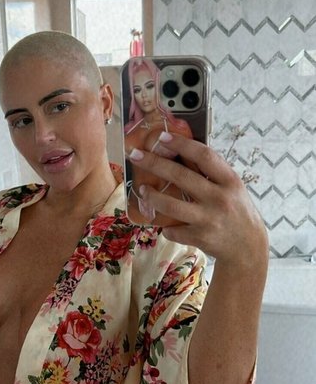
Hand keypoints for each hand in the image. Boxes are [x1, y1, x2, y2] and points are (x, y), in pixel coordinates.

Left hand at [128, 131, 267, 267]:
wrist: (248, 246)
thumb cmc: (236, 210)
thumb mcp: (231, 187)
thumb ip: (211, 173)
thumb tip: (180, 151)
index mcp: (229, 181)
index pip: (204, 156)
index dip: (182, 144)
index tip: (162, 136)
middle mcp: (220, 198)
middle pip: (181, 177)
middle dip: (154, 164)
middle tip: (136, 155)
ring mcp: (209, 219)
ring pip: (172, 206)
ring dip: (152, 196)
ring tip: (143, 190)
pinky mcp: (200, 238)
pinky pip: (174, 231)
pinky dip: (166, 227)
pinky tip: (164, 224)